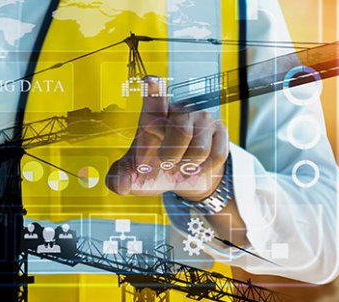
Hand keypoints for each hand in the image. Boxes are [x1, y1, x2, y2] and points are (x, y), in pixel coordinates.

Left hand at [106, 76, 229, 200]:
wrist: (183, 176)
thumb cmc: (154, 168)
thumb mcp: (134, 175)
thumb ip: (119, 179)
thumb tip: (120, 183)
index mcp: (153, 115)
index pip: (154, 97)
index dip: (153, 90)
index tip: (149, 81)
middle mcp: (180, 111)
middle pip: (180, 131)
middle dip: (172, 156)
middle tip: (165, 164)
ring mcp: (202, 118)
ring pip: (199, 149)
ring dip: (188, 166)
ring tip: (181, 166)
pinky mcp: (220, 130)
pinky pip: (216, 155)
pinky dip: (204, 170)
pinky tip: (196, 168)